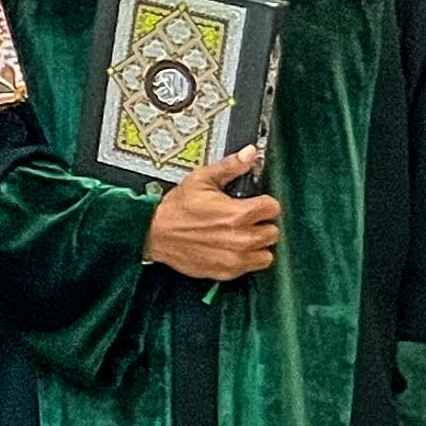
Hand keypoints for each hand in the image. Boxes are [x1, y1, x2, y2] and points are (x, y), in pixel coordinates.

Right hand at [145, 147, 280, 283]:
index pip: (273, 208)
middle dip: (260, 225)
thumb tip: (249, 154)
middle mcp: (241, 238)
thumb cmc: (175, 209)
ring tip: (240, 237)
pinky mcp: (228, 271)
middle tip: (244, 221)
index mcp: (238, 214)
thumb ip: (230, 167)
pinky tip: (230, 249)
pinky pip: (251, 268)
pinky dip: (244, 259)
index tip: (254, 204)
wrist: (153, 233)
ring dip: (256, 245)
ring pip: (266, 254)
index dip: (263, 203)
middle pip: (272, 232)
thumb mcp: (200, 180)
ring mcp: (236, 257)